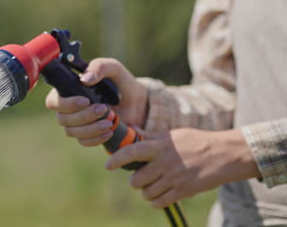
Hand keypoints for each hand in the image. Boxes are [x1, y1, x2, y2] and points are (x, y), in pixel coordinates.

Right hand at [45, 58, 147, 145]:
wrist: (136, 102)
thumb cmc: (121, 82)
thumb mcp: (113, 69)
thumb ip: (99, 67)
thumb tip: (85, 80)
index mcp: (68, 90)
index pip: (53, 102)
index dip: (66, 104)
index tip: (85, 101)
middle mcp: (68, 108)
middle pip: (62, 119)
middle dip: (83, 116)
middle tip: (103, 108)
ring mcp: (76, 123)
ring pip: (72, 132)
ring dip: (90, 128)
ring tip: (109, 122)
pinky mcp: (86, 135)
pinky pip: (83, 142)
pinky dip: (96, 139)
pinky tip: (109, 131)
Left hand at [105, 128, 260, 207]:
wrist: (225, 155)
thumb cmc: (196, 141)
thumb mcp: (172, 135)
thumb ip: (150, 135)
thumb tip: (130, 130)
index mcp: (161, 146)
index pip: (133, 151)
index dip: (117, 159)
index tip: (107, 165)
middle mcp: (165, 163)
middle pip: (136, 180)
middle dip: (134, 180)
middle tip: (141, 175)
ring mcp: (175, 178)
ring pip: (146, 193)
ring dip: (146, 190)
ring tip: (154, 183)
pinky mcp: (183, 191)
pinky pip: (159, 202)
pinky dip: (155, 200)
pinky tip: (161, 192)